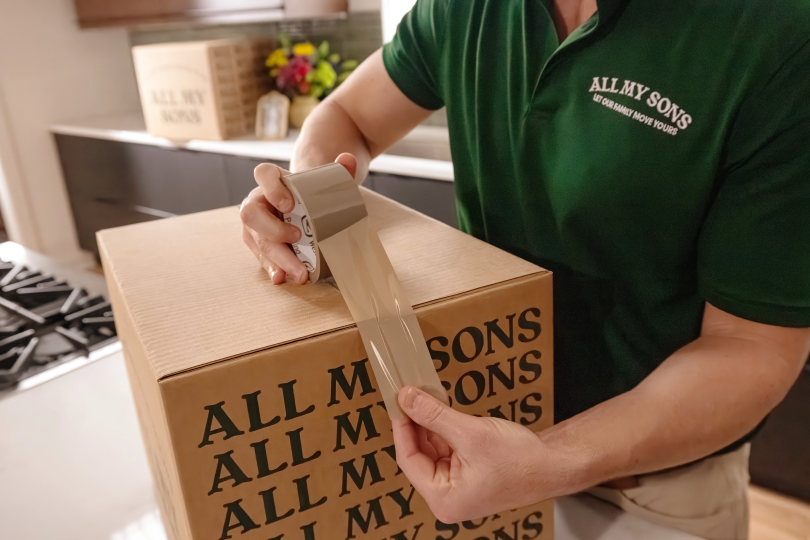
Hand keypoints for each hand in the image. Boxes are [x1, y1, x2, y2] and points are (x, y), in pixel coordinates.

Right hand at [239, 153, 356, 283]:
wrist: (304, 209)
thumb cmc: (312, 194)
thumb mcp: (326, 181)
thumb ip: (338, 169)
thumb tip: (348, 159)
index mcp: (271, 179)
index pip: (263, 174)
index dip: (271, 188)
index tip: (289, 204)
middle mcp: (256, 201)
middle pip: (251, 213)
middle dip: (272, 230)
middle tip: (297, 238)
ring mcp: (254, 225)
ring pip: (257, 240)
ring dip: (277, 258)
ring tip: (298, 272)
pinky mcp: (258, 244)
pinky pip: (261, 257)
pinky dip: (272, 268)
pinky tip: (282, 277)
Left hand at [392, 386, 556, 523]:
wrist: (554, 464)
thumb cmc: (520, 460)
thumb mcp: (470, 432)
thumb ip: (434, 415)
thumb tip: (407, 399)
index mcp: (444, 499)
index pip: (408, 459)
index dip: (402, 427)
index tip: (399, 402)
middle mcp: (447, 498)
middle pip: (418, 455)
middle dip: (417, 425)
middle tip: (410, 395)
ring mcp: (457, 488)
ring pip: (431, 450)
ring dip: (430, 425)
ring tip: (427, 399)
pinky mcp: (467, 476)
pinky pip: (446, 450)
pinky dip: (444, 430)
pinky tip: (442, 411)